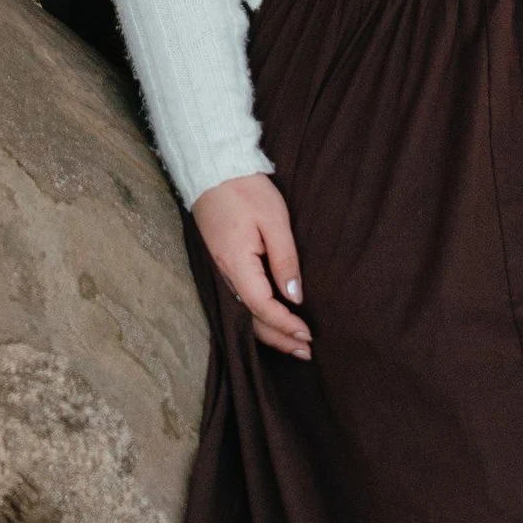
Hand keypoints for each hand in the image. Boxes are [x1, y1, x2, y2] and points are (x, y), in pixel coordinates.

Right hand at [191, 176, 310, 356]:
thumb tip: (294, 297)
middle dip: (279, 338)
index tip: (308, 335)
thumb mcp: (274, 220)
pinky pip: (242, 299)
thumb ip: (285, 260)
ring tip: (294, 345)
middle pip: (251, 318)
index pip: (262, 307)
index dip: (285, 325)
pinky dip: (259, 315)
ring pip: (246, 311)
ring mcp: (223, 269)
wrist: (213, 169)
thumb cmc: (246, 190)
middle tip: (307, 352)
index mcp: (237, 264)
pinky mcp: (226, 263)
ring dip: (270, 330)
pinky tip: (273, 320)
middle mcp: (226, 273)